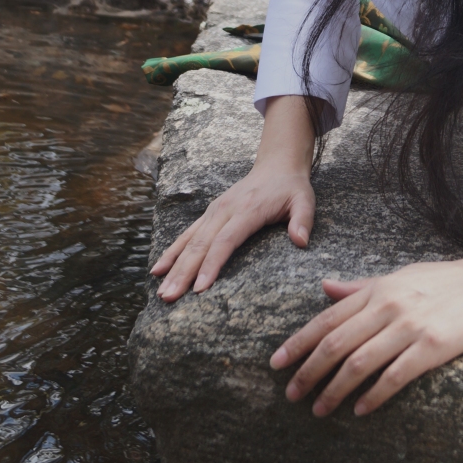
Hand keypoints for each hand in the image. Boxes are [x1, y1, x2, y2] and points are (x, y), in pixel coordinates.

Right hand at [151, 163, 314, 299]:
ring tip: (161, 291)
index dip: (211, 264)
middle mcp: (224, 210)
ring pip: (189, 241)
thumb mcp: (304, 200)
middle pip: (200, 244)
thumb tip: (301, 241)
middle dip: (183, 273)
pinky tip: (158, 270)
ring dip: (173, 266)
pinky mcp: (209, 214)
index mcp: (247, 210)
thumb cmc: (291, 188)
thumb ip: (303, 220)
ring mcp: (214, 212)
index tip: (200, 288)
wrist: (276, 165)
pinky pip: (187, 235)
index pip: (225, 240)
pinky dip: (172, 252)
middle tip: (169, 297)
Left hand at [268, 221, 462, 414]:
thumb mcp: (399, 276)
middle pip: (336, 343)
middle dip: (309, 372)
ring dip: (334, 389)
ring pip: (359, 362)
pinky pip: (395, 375)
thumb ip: (360, 287)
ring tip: (319, 410)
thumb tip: (325, 287)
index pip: (327, 319)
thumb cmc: (443, 281)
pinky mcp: (433, 346)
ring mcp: (410, 326)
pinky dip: (373, 395)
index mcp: (377, 290)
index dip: (298, 342)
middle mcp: (388, 306)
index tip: (276, 363)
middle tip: (291, 395)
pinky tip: (359, 410)